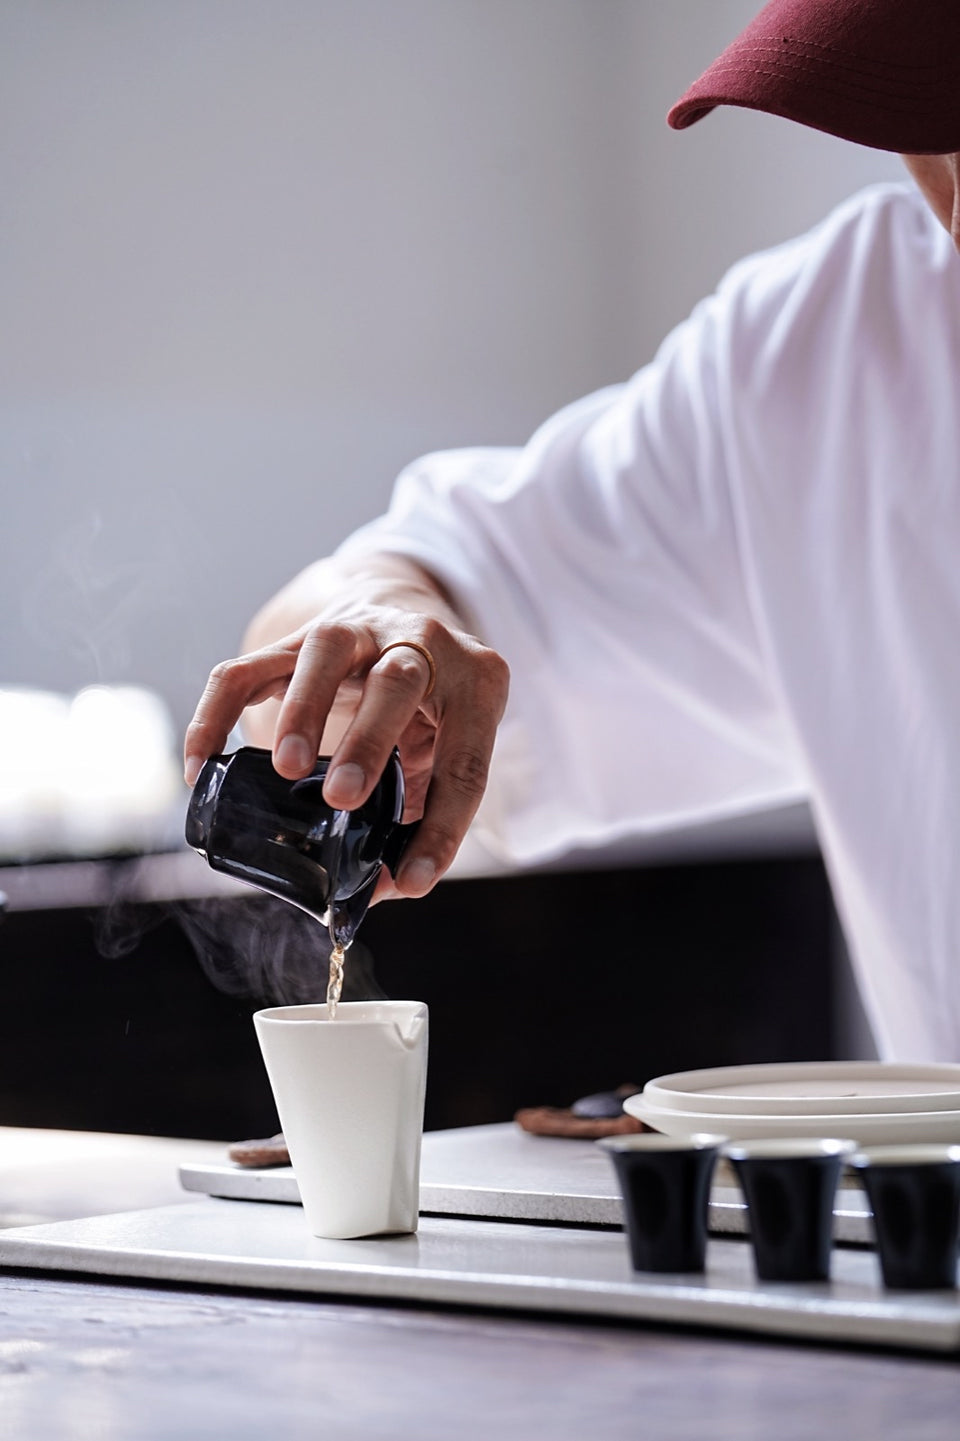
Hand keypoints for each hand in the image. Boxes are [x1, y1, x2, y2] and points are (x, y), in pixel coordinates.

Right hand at [183, 559, 508, 898]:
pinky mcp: (295, 636)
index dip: (443, 826)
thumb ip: (423, 815)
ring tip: (286, 768)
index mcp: (475, 681)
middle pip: (398, 681)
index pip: (465, 758)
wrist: (402, 618)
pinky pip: (247, 668)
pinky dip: (217, 714)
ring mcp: (357, 630)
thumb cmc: (433, 707)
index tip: (413, 879)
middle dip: (371, 741)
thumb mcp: (449, 751)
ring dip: (304, 709)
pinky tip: (203, 766)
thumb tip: (381, 888)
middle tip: (343, 797)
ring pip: (327, 651)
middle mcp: (421, 642)